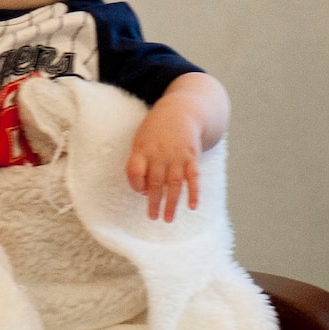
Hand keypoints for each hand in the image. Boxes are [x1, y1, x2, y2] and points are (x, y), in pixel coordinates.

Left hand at [126, 100, 202, 220]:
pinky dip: (194, 193)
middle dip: (153, 201)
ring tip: (167, 219)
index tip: (140, 192)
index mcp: (142, 148)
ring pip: (174, 184)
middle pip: (155, 181)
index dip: (135, 184)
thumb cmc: (157, 130)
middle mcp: (160, 153)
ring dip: (171, 203)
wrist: (182, 110)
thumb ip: (139, 162)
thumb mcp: (141, 139)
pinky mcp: (192, 157)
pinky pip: (193, 178)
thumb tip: (142, 190)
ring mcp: (177, 156)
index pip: (134, 171)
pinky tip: (192, 206)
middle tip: (152, 217)